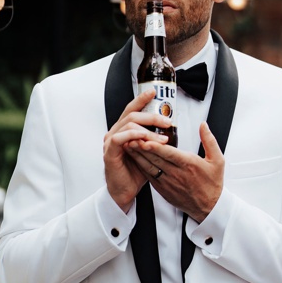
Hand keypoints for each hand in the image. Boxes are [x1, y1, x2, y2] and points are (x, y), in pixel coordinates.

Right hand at [104, 88, 172, 210]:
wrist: (125, 191)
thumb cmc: (137, 171)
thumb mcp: (150, 151)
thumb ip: (155, 139)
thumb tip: (171, 129)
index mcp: (124, 130)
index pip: (132, 110)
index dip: (141, 99)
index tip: (153, 92)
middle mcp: (116, 132)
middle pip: (133, 114)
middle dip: (152, 116)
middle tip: (168, 121)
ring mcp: (111, 141)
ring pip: (129, 125)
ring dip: (149, 129)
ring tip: (163, 138)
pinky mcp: (110, 152)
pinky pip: (121, 138)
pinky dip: (136, 137)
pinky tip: (147, 141)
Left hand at [126, 122, 225, 222]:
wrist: (208, 207)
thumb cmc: (212, 184)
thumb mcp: (217, 160)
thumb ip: (209, 140)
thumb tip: (203, 125)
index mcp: (189, 165)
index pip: (169, 154)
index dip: (156, 147)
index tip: (146, 139)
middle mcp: (177, 173)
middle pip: (156, 159)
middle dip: (142, 147)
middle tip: (131, 137)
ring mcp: (168, 182)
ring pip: (149, 167)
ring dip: (138, 156)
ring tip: (129, 145)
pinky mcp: (162, 188)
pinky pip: (149, 175)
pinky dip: (141, 166)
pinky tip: (135, 158)